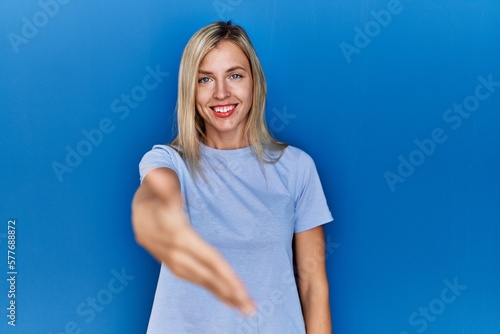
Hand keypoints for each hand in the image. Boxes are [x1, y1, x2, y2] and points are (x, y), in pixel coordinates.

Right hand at [132, 197, 255, 314]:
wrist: (138, 206)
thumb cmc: (156, 193)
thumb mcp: (160, 185)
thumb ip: (163, 185)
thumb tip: (158, 176)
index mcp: (177, 236)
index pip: (206, 258)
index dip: (224, 275)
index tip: (241, 289)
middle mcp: (174, 253)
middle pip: (205, 275)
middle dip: (228, 292)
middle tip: (249, 308)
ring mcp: (171, 260)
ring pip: (199, 281)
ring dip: (221, 294)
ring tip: (242, 306)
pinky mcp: (172, 263)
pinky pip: (193, 279)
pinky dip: (209, 288)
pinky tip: (223, 296)